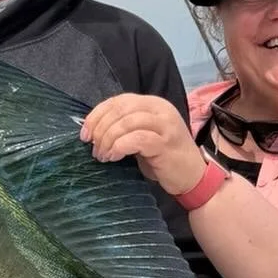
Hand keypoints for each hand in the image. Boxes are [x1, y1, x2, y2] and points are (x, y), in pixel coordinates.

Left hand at [80, 94, 207, 198]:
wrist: (193, 177)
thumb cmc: (164, 159)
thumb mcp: (143, 137)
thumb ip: (124, 128)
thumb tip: (92, 130)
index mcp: (153, 104)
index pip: (118, 101)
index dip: (97, 115)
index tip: (84, 134)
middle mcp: (160, 109)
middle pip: (120, 109)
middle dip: (100, 128)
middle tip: (93, 147)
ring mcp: (165, 125)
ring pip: (127, 122)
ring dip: (108, 139)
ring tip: (102, 155)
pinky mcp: (166, 143)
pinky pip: (136, 139)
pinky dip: (119, 147)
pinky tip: (113, 157)